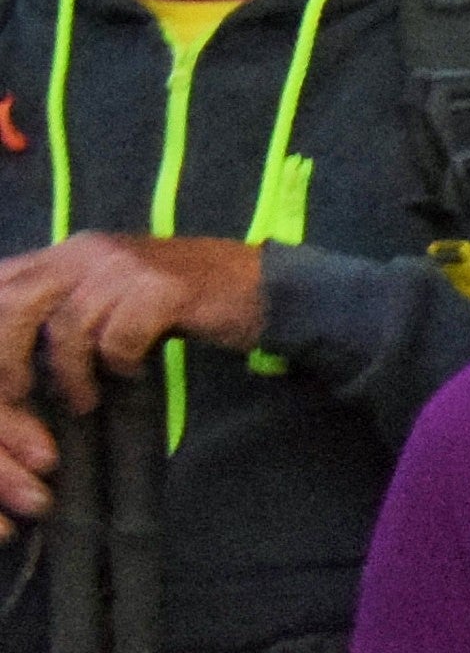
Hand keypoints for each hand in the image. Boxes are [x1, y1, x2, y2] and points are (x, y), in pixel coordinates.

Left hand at [0, 234, 263, 451]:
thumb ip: (62, 306)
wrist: (260, 285)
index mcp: (67, 252)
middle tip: (20, 397)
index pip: (0, 283)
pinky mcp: (164, 290)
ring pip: (66, 327)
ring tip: (84, 401)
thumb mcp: (107, 294)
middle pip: (15, 303)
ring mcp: (126, 267)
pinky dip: (119, 365)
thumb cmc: (178, 300)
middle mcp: (87, 251)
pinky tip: (131, 374)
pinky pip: (118, 338)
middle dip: (7, 358)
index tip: (1, 380)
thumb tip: (11, 349)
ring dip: (70, 374)